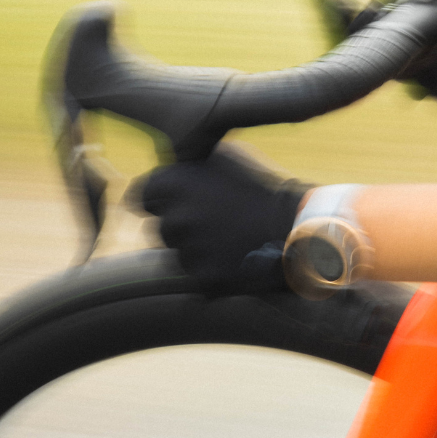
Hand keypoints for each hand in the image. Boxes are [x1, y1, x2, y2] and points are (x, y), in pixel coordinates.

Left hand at [134, 145, 312, 294]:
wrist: (295, 225)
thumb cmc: (261, 185)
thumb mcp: (224, 158)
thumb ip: (188, 167)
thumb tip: (167, 170)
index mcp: (175, 181)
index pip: (140, 195)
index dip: (159, 198)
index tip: (179, 200)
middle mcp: (175, 216)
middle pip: (161, 226)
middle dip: (183, 224)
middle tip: (218, 217)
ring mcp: (188, 251)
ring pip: (179, 253)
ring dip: (198, 248)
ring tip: (232, 236)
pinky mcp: (203, 279)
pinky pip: (198, 276)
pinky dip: (214, 270)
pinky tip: (237, 255)